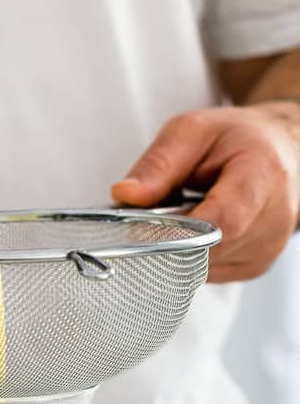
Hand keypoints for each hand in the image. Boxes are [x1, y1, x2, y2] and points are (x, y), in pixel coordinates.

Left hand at [111, 102, 299, 282]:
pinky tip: (197, 228)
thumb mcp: (192, 132)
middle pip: (204, 248)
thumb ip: (159, 164)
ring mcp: (265, 250)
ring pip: (199, 265)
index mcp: (262, 177)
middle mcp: (273, 220)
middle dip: (168, 233)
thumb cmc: (238, 140)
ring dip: (177, 244)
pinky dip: (190, 254)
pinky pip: (205, 272)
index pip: (223, 220)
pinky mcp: (253, 267)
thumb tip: (125, 195)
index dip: (178, 230)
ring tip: (186, 211)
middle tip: (158, 208)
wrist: (279, 153)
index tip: (142, 226)